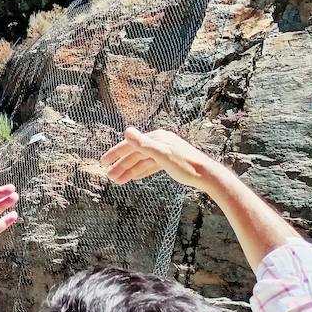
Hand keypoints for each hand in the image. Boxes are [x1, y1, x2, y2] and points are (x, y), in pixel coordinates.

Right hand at [100, 127, 221, 192]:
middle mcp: (160, 142)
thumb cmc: (186, 166)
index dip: (116, 153)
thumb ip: (143, 144)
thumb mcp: (162, 155)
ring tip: (117, 181)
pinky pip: (150, 166)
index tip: (103, 162)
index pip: (131, 144)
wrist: (207, 176)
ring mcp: (165, 152)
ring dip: (129, 171)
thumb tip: (126, 131)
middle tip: (108, 176)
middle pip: (136, 154)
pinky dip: (141, 172)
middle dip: (121, 166)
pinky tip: (133, 178)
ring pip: (142, 161)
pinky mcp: (170, 162)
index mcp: (157, 138)